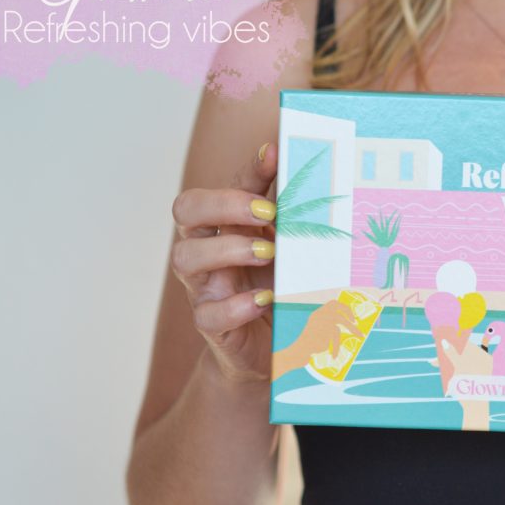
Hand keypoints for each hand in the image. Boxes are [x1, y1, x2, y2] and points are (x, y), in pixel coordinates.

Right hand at [170, 143, 277, 385]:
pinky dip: (236, 306)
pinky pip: (207, 314)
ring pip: (185, 257)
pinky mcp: (212, 325)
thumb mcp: (288, 248)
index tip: (276, 155)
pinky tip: (265, 300)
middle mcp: (207, 250)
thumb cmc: (278, 286)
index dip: (246, 170)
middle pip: (187, 210)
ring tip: (267, 253)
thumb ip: (293, 217)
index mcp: (225, 225)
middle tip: (266, 212)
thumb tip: (319, 176)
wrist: (271, 348)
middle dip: (225, 203)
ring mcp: (205, 287)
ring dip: (228, 249)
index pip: (225, 184)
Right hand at [272, 301, 364, 376]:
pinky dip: (335, 347)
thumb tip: (348, 325)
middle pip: (338, 310)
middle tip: (356, 323)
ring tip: (360, 336)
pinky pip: (335, 337)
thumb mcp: (319, 332)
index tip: (351, 314)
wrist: (297, 353)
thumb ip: (329, 327)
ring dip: (352, 329)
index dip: (343, 307)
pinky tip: (334, 355)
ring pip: (340, 323)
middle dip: (350, 315)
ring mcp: (320, 323)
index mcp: (317, 314)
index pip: (333, 303)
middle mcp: (318, 316)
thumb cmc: (309, 345)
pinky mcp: (322, 332)